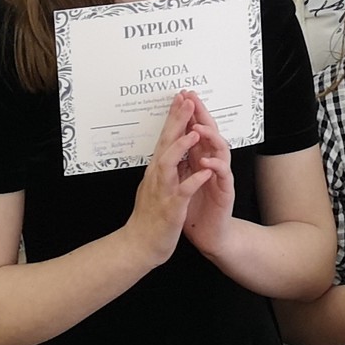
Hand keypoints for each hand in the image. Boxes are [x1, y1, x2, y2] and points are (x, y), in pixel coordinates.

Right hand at [123, 94, 217, 265]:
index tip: (182, 98)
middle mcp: (157, 177)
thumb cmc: (149, 216)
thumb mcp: (156, 186)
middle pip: (165, 143)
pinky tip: (205, 172)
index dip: (173, 117)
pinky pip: (182, 193)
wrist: (139, 246)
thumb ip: (163, 167)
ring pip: (169, 164)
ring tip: (194, 133)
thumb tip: (167, 148)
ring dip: (181, 148)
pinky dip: (193, 181)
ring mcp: (162, 192)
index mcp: (156, 170)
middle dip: (176, 122)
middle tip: (187, 101)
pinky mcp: (170, 209)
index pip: (165, 138)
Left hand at [175, 94, 238, 252]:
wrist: (207, 234)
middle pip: (209, 133)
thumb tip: (170, 140)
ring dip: (210, 137)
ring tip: (198, 128)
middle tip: (193, 99)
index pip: (194, 131)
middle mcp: (211, 163)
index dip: (188, 114)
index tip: (180, 97)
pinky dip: (215, 167)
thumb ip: (180, 161)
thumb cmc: (194, 208)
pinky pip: (222, 175)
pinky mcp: (225, 192)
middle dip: (202, 115)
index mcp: (198, 159)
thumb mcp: (181, 180)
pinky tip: (206, 161)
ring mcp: (219, 176)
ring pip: (220, 150)